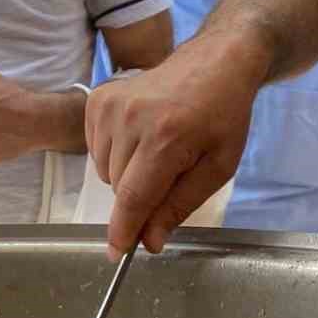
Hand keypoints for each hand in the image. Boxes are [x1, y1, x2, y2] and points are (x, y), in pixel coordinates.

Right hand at [84, 39, 253, 259]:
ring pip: (103, 169)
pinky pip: (94, 148)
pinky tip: (139, 136)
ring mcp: (109, 105)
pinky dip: (113, 153)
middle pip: (117, 187)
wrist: (213, 63)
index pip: (133, 196)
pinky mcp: (97, 98)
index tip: (117, 253)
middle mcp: (131, 119)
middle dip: (139, 195)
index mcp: (167, 138)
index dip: (123, 230)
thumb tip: (150, 241)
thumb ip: (180, 205)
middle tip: (169, 173)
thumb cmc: (223, 117)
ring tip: (155, 150)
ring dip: (125, 174)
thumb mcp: (218, 167)